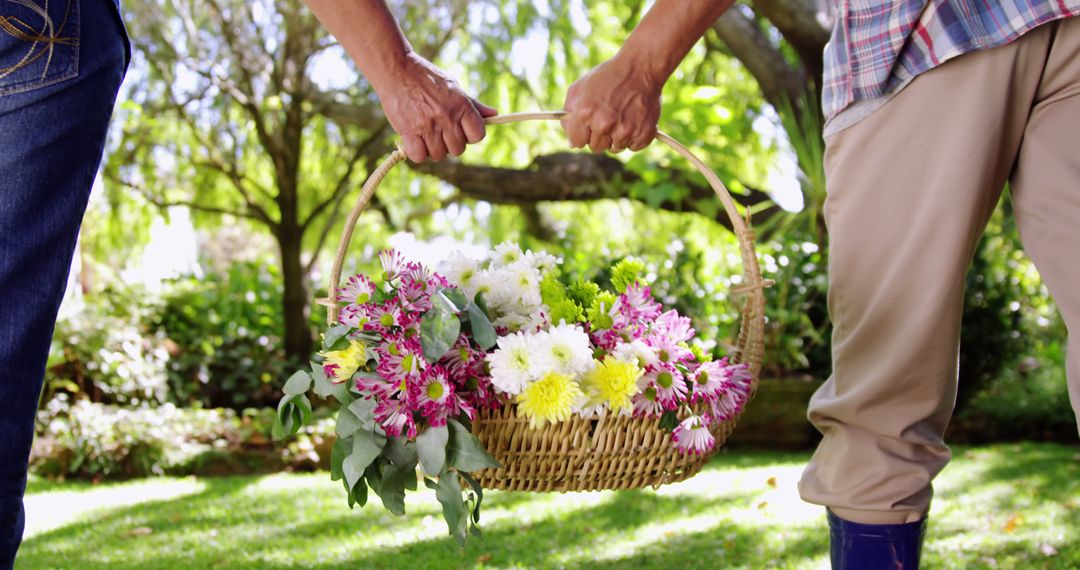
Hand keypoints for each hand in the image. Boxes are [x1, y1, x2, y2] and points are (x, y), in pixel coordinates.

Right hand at [376, 53, 497, 161]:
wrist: (397, 69)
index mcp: (461, 105)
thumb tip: (494, 114)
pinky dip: (418, 152)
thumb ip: (473, 105)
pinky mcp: (409, 132)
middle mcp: (447, 117)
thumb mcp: (454, 86)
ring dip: (434, 149)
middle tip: (440, 131)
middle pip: (458, 149)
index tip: (461, 130)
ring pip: (439, 155)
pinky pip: (419, 156)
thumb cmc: (427, 77)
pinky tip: (415, 140)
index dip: (470, 136)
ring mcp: (428, 126)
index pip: (478, 135)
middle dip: (450, 144)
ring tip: (426, 134)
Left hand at [562, 54, 661, 153]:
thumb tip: (572, 142)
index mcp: (586, 113)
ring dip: (616, 137)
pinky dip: (633, 137)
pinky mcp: (643, 134)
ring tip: (621, 116)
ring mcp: (625, 131)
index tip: (587, 127)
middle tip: (607, 118)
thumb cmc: (608, 76)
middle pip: (595, 147)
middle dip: (598, 136)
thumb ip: (569, 113)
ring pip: (615, 148)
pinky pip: (633, 146)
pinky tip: (634, 120)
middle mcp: (604, 124)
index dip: (581, 134)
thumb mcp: (581, 87)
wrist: (641, 67)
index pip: (577, 142)